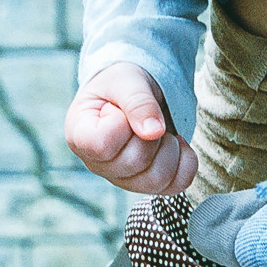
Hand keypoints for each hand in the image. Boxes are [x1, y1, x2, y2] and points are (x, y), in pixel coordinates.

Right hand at [66, 66, 197, 194]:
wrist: (135, 93)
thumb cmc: (121, 84)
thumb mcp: (126, 81)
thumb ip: (137, 102)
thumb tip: (153, 132)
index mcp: (80, 136)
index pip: (102, 145)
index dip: (121, 124)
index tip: (118, 108)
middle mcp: (98, 164)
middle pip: (134, 163)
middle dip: (150, 134)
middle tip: (145, 116)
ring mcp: (122, 179)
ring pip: (156, 179)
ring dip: (169, 149)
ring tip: (160, 129)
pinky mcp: (147, 184)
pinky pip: (175, 185)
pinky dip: (186, 162)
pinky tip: (176, 143)